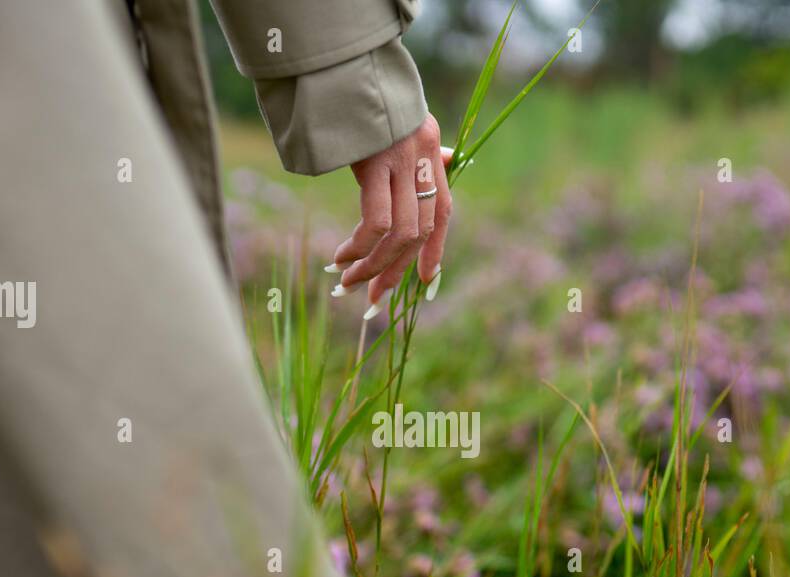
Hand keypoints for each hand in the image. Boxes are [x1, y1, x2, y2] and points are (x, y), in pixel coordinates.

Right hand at [328, 114, 452, 318]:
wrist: (345, 65)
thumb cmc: (368, 98)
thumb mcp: (404, 121)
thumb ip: (425, 147)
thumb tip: (448, 160)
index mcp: (433, 150)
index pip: (443, 212)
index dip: (436, 252)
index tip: (426, 283)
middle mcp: (424, 157)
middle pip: (420, 231)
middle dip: (395, 271)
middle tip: (371, 297)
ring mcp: (402, 161)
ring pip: (400, 234)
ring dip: (373, 264)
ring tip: (347, 279)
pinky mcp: (376, 163)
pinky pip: (377, 220)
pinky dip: (360, 245)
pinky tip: (341, 254)